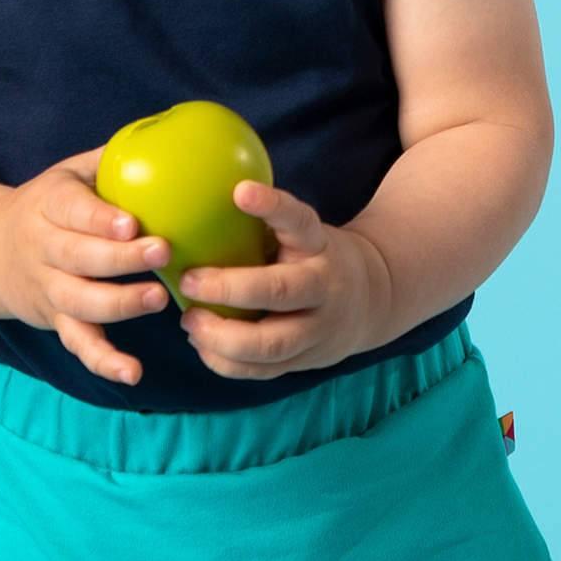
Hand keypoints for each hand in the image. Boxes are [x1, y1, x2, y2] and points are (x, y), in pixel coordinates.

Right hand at [0, 144, 173, 387]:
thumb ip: (114, 159)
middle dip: (120, 259)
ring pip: (80, 302)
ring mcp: (48, 289)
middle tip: (162, 252)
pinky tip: (133, 373)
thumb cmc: (51, 204)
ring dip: (119, 304)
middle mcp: (43, 249)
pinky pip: (78, 344)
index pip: (72, 211)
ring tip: (160, 299)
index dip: (100, 219)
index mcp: (49, 205)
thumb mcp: (70, 172)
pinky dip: (103, 361)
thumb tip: (171, 134)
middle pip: (79, 258)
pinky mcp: (55, 321)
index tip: (132, 223)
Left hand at [177, 180, 389, 380]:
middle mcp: (323, 287)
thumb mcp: (303, 233)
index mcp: (318, 245)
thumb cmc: (313, 257)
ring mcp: (317, 330)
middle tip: (188, 280)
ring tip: (190, 320)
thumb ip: (267, 224)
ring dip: (222, 336)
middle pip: (279, 292)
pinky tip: (201, 343)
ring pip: (270, 344)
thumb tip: (197, 196)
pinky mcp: (305, 361)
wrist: (371, 299)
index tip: (240, 191)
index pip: (299, 221)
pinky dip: (225, 362)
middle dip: (229, 289)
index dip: (272, 206)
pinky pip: (262, 370)